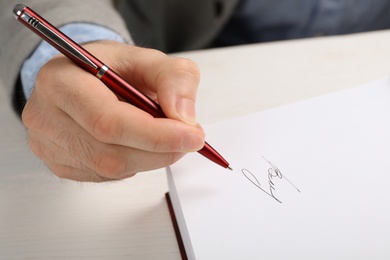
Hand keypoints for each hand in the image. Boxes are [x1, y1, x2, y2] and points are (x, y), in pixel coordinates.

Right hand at [22, 41, 204, 181]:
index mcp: (61, 81)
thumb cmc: (113, 68)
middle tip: (189, 139)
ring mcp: (50, 145)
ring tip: (165, 137)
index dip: (155, 134)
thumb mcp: (148, 59)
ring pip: (111, 169)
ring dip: (150, 158)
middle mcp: (46, 116)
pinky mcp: (60, 164)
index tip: (192, 135)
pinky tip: (138, 144)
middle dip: (160, 150)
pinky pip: (107, 176)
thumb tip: (183, 116)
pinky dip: (134, 163)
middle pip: (110, 152)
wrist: (86, 79)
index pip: (108, 120)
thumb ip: (173, 78)